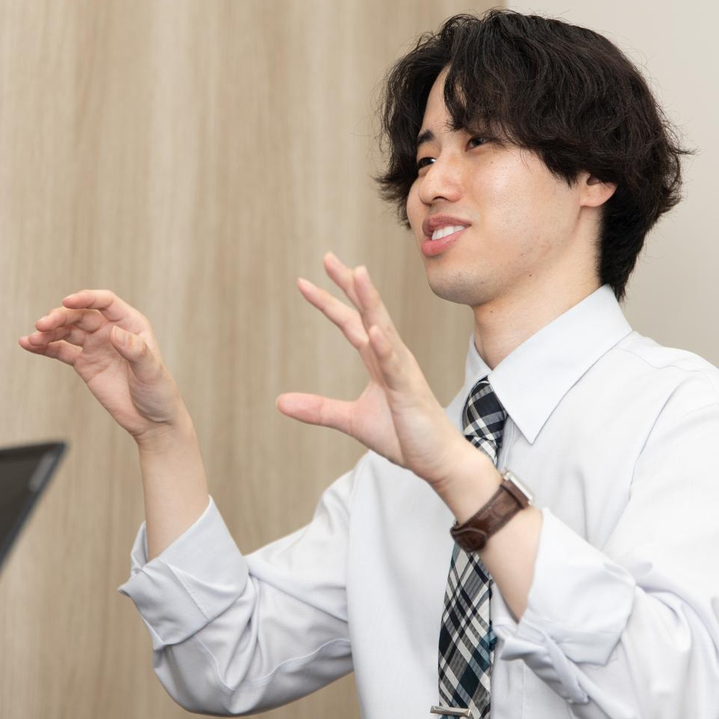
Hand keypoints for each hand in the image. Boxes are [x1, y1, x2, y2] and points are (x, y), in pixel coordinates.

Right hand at [19, 290, 187, 442]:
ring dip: (49, 332)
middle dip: (60, 317)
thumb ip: (135, 350)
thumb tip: (115, 332)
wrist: (151, 420)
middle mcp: (111, 330)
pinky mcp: (84, 363)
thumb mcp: (151, 371)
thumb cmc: (158, 392)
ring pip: (68, 331)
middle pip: (81, 315)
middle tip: (42, 325)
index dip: (86, 299)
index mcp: (131, 324)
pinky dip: (45, 347)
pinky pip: (61, 350)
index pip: (105, 303)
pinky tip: (29, 345)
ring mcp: (96, 346)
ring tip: (32, 338)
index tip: (68, 301)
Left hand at [276, 251, 471, 487]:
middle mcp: (392, 357)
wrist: (437, 460)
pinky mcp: (409, 391)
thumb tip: (280, 401)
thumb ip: (319, 409)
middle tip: (327, 257)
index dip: (329, 301)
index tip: (305, 282)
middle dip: (348, 285)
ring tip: (357, 274)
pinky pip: (394, 365)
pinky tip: (372, 330)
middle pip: (367, 313)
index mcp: (379, 360)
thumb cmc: (404, 435)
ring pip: (383, 328)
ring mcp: (403, 371)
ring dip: (369, 302)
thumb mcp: (352, 421)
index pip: (351, 323)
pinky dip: (384, 346)